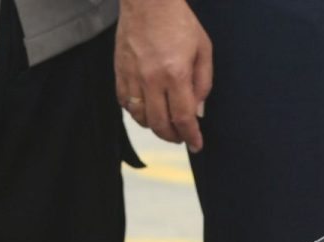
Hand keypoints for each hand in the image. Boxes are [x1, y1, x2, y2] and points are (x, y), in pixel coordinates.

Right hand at [116, 0, 212, 149]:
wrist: (148, 0)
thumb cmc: (178, 21)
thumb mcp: (203, 50)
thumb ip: (203, 83)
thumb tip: (198, 111)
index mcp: (175, 74)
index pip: (183, 118)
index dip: (191, 136)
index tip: (196, 144)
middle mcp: (151, 79)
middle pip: (160, 124)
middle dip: (173, 137)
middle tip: (182, 136)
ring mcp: (132, 76)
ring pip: (140, 117)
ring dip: (154, 127)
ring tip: (165, 125)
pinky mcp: (119, 71)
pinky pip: (124, 103)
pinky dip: (136, 113)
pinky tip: (147, 109)